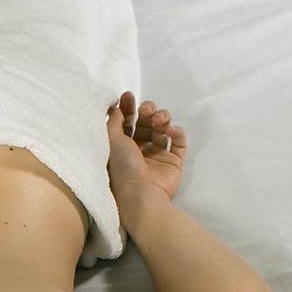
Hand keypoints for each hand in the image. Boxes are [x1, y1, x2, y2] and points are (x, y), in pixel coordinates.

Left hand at [106, 92, 185, 216]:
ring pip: (163, 128)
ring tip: (160, 121)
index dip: (128, 107)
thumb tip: (115, 107)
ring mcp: (157, 156)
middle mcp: (140, 150)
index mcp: (123, 147)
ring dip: (162, 118)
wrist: (143, 195)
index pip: (127, 122)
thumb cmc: (123, 169)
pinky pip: (179, 141)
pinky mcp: (173, 161)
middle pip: (146, 122)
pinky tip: (171, 131)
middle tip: (147, 111)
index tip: (128, 96)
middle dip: (147, 111)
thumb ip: (113, 121)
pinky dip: (176, 132)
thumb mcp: (112, 141)